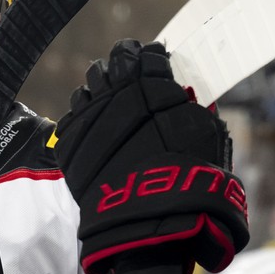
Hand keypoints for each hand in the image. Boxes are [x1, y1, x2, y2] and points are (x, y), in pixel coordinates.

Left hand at [54, 39, 248, 273]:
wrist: (152, 218)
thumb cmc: (190, 177)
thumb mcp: (204, 133)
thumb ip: (187, 105)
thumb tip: (177, 93)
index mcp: (150, 85)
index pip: (141, 55)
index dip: (145, 57)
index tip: (149, 63)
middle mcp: (115, 95)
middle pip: (108, 67)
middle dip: (118, 70)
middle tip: (127, 83)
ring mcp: (88, 119)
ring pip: (85, 91)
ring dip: (97, 94)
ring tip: (108, 109)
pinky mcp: (70, 144)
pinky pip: (71, 119)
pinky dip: (81, 121)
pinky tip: (92, 131)